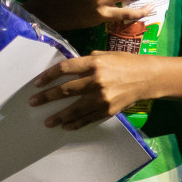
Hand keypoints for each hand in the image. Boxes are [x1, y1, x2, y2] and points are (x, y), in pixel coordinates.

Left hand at [29, 52, 161, 129]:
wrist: (147, 78)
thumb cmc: (125, 62)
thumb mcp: (106, 55)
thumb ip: (87, 61)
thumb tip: (69, 68)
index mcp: (94, 63)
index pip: (65, 69)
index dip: (49, 76)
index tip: (37, 83)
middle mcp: (96, 80)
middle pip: (65, 90)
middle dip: (47, 97)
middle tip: (34, 102)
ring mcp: (102, 97)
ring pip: (74, 109)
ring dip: (58, 116)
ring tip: (47, 121)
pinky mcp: (107, 110)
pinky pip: (87, 118)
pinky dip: (75, 123)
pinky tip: (65, 126)